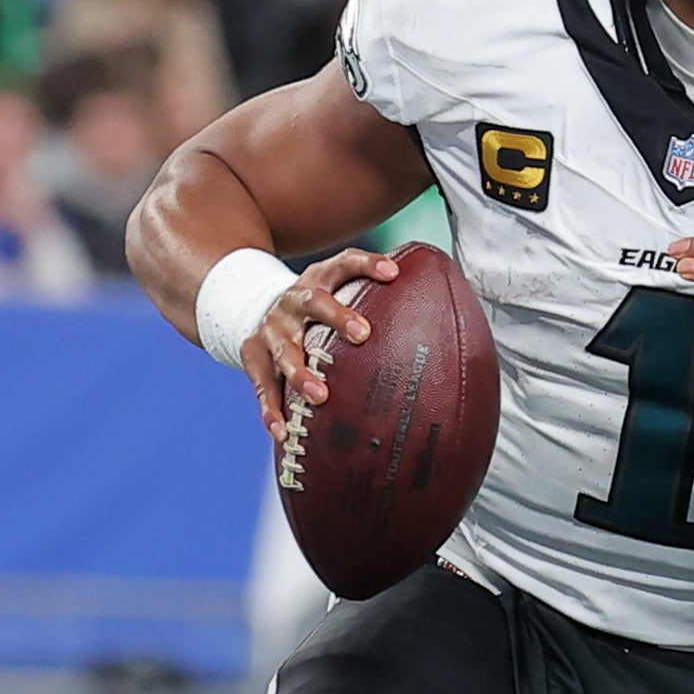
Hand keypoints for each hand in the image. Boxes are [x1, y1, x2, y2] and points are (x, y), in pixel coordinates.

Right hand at [247, 246, 398, 444]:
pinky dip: (271, 408)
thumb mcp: (336, 288)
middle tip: (363, 334)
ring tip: (319, 395)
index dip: (368, 264)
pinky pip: (261, 385)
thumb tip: (446, 311)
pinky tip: (282, 431)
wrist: (247, 302)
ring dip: (301, 372)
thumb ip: (377, 297)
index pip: (344, 262)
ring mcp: (271, 328)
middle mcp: (293, 300)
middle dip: (338, 317)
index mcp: (319, 280)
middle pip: (314, 302)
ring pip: (284, 350)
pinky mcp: (252, 354)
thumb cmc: (316, 306)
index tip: (393, 274)